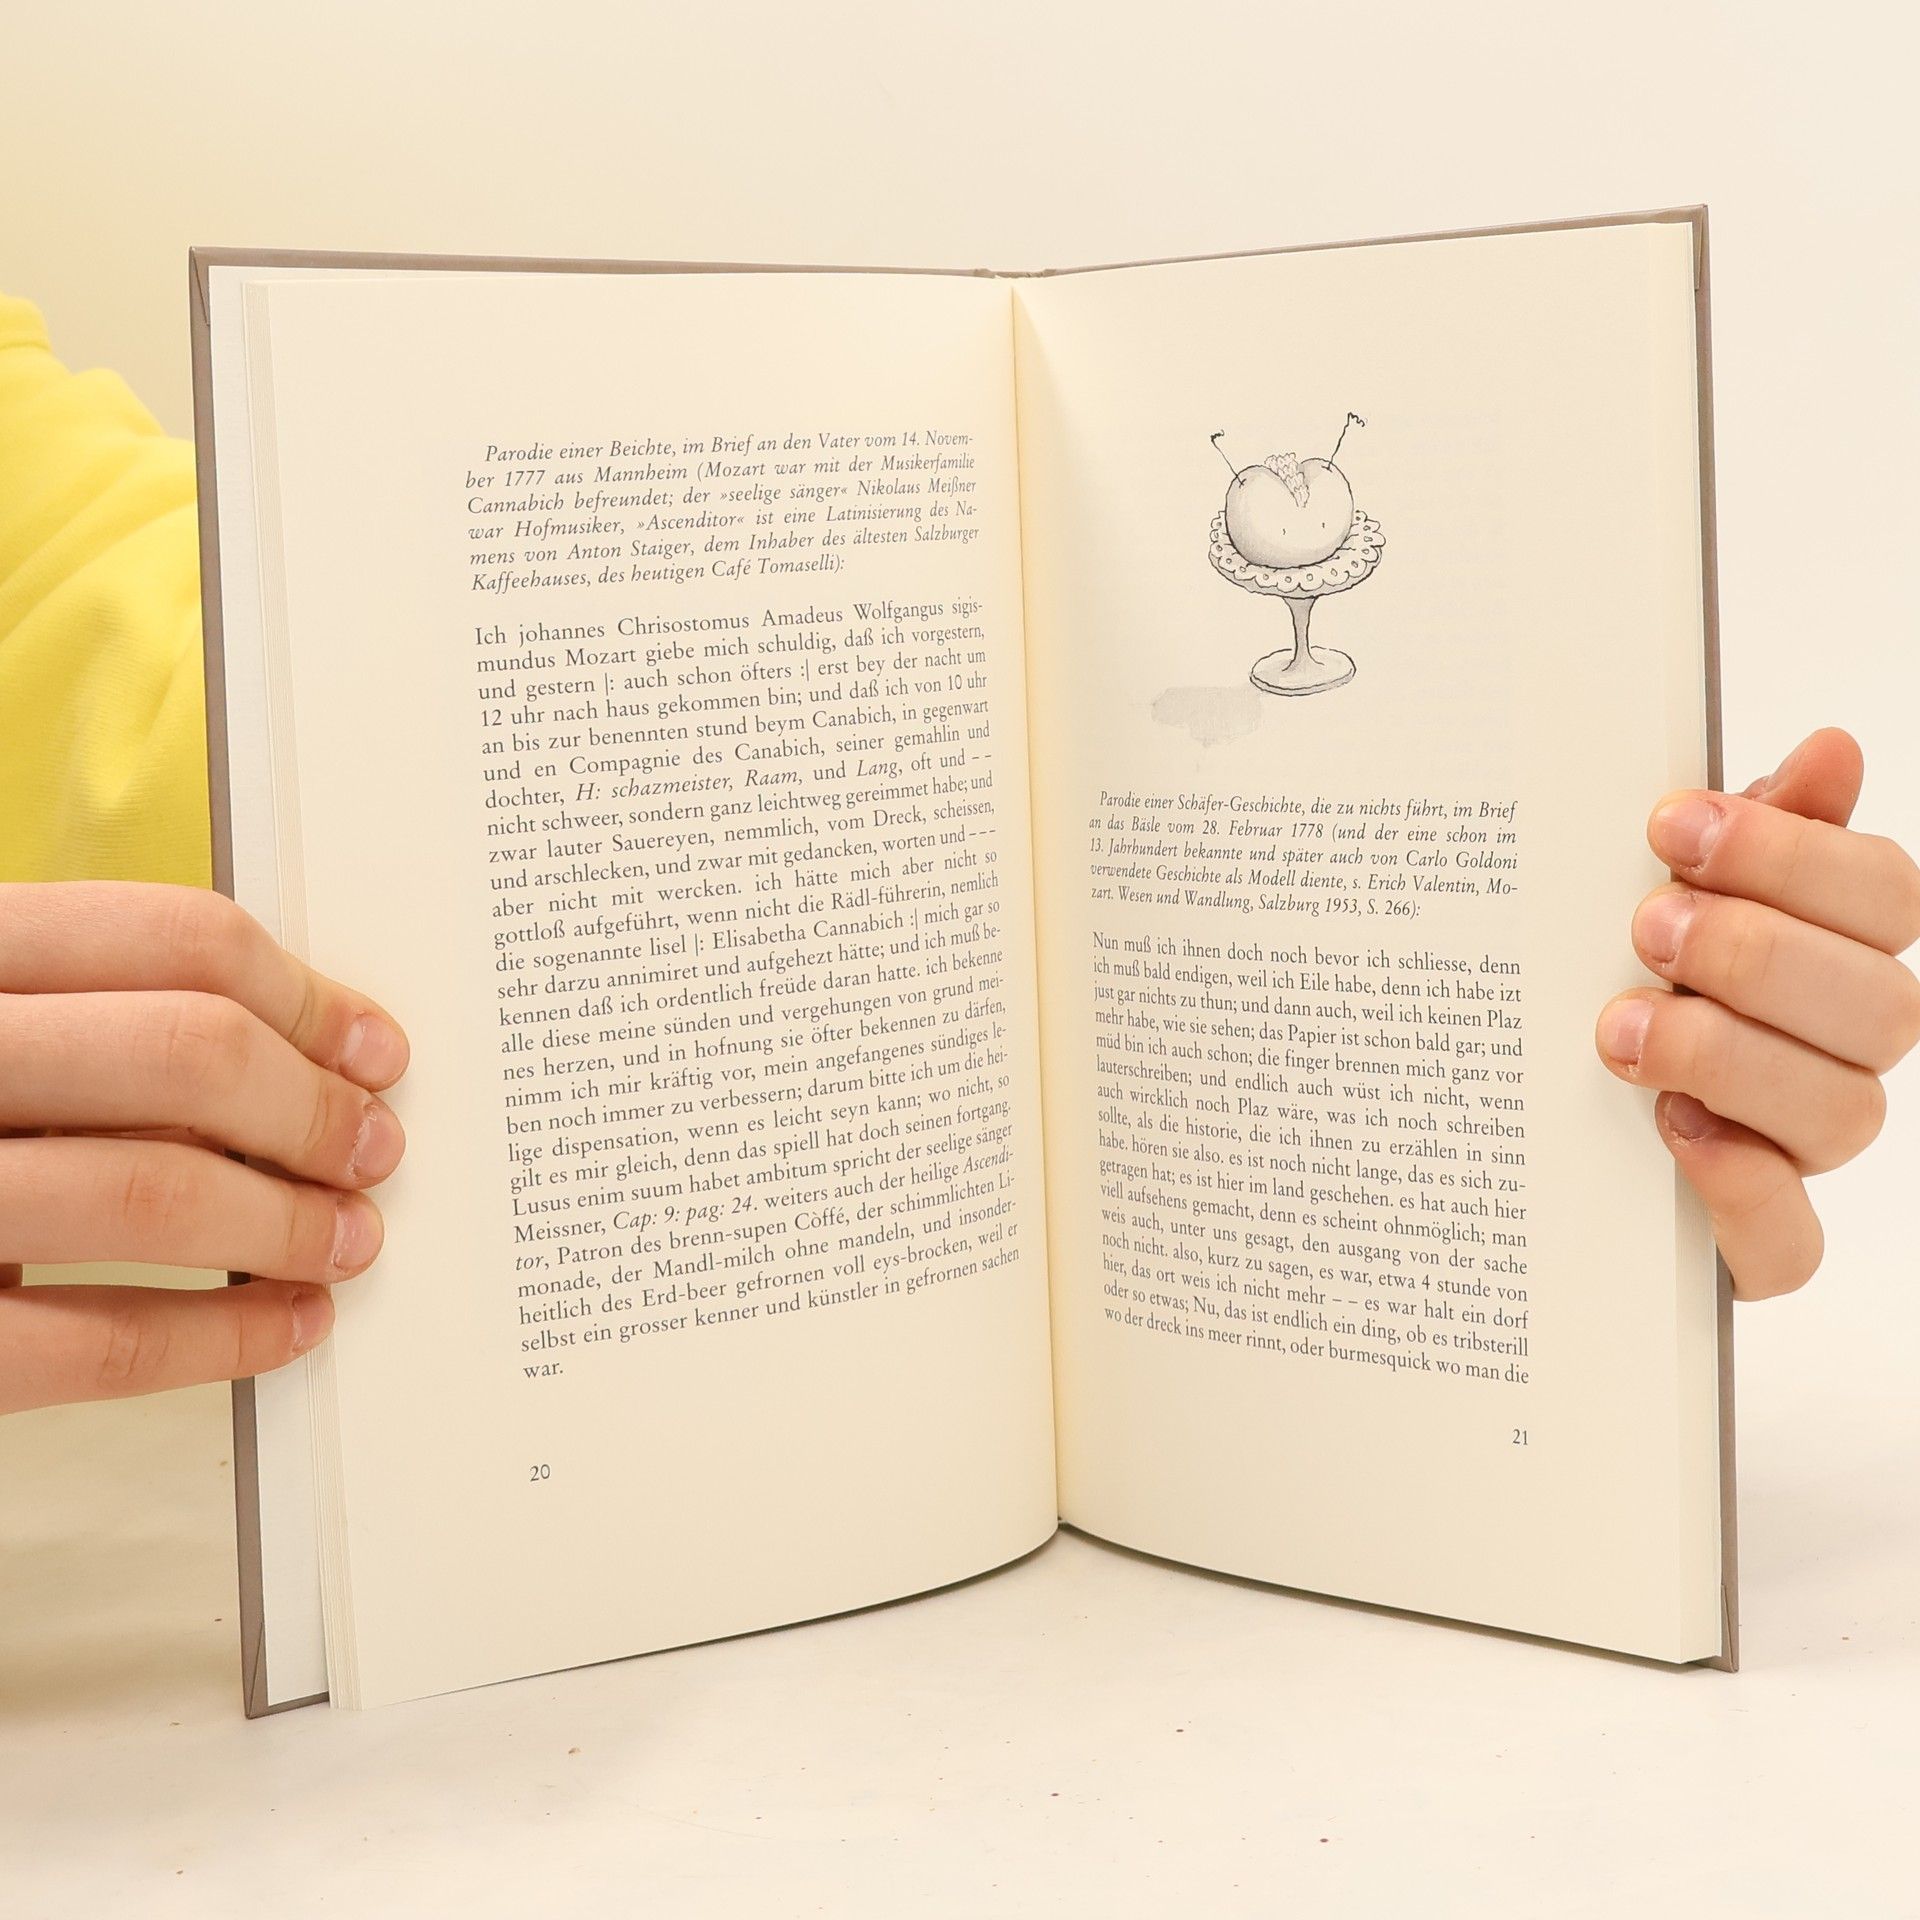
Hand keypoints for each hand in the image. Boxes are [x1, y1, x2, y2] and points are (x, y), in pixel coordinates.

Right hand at [1, 883, 408, 1412]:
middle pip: (183, 1053)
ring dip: (288, 1224)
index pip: (171, 938)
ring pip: (150, 1190)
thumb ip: (99, 1022)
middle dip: (312, 1112)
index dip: (305, 996)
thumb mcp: (5, 1033)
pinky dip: (221, 1338)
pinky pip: (93, 1342)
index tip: (376, 1050)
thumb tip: (308, 1060)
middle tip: (376, 1150)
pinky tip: (287, 1327)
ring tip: (350, 1239)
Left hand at [1596, 729, 1919, 1298]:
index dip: (1795, 856)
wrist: (1523, 1121)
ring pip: (1843, 1115)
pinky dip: (1740, 1187)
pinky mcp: (1750, 1243)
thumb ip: (1744, 830)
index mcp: (1830, 953)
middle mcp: (1835, 1053)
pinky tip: (1673, 1128)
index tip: (1672, 825)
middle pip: (1880, 1007)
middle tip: (1645, 926)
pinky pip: (1790, 1243)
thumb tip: (1832, 750)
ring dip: (1734, 1057)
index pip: (1885, 896)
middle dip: (1759, 954)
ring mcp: (1798, 1151)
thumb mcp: (1654, 894)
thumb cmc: (1612, 975)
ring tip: (1620, 1027)